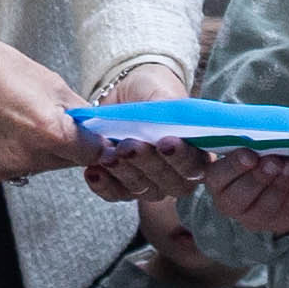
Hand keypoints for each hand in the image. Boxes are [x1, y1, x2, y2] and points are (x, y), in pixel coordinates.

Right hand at [0, 23, 93, 186]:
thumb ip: (78, 113)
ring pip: (29, 169)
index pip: (91, 154)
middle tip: (36, 119)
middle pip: (59, 164)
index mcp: (47, 131)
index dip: (92, 144)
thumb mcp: (49, 82)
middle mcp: (22, 157)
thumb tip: (98, 132)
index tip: (89, 139)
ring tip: (6, 122)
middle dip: (59, 147)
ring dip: (27, 153)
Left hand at [78, 54, 207, 203]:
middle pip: (168, 183)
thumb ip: (171, 109)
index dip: (182, 158)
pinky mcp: (122, 185)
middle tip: (129, 145)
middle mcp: (175, 174)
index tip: (165, 143)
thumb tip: (176, 118)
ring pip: (141, 190)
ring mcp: (149, 183)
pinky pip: (114, 194)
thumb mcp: (162, 94)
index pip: (195, 166)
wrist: (124, 94)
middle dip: (147, 164)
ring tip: (108, 155)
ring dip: (125, 173)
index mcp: (195, 152)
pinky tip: (93, 171)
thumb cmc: (152, 93)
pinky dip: (103, 185)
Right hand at [202, 148, 288, 237]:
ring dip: (280, 183)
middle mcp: (232, 203)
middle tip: (273, 161)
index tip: (250, 155)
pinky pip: (288, 208)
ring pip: (266, 205)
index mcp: (219, 181)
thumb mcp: (253, 145)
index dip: (233, 167)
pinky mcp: (280, 222)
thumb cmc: (264, 153)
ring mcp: (256, 217)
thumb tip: (263, 131)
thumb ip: (252, 140)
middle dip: (259, 177)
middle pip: (240, 196)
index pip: (218, 177)